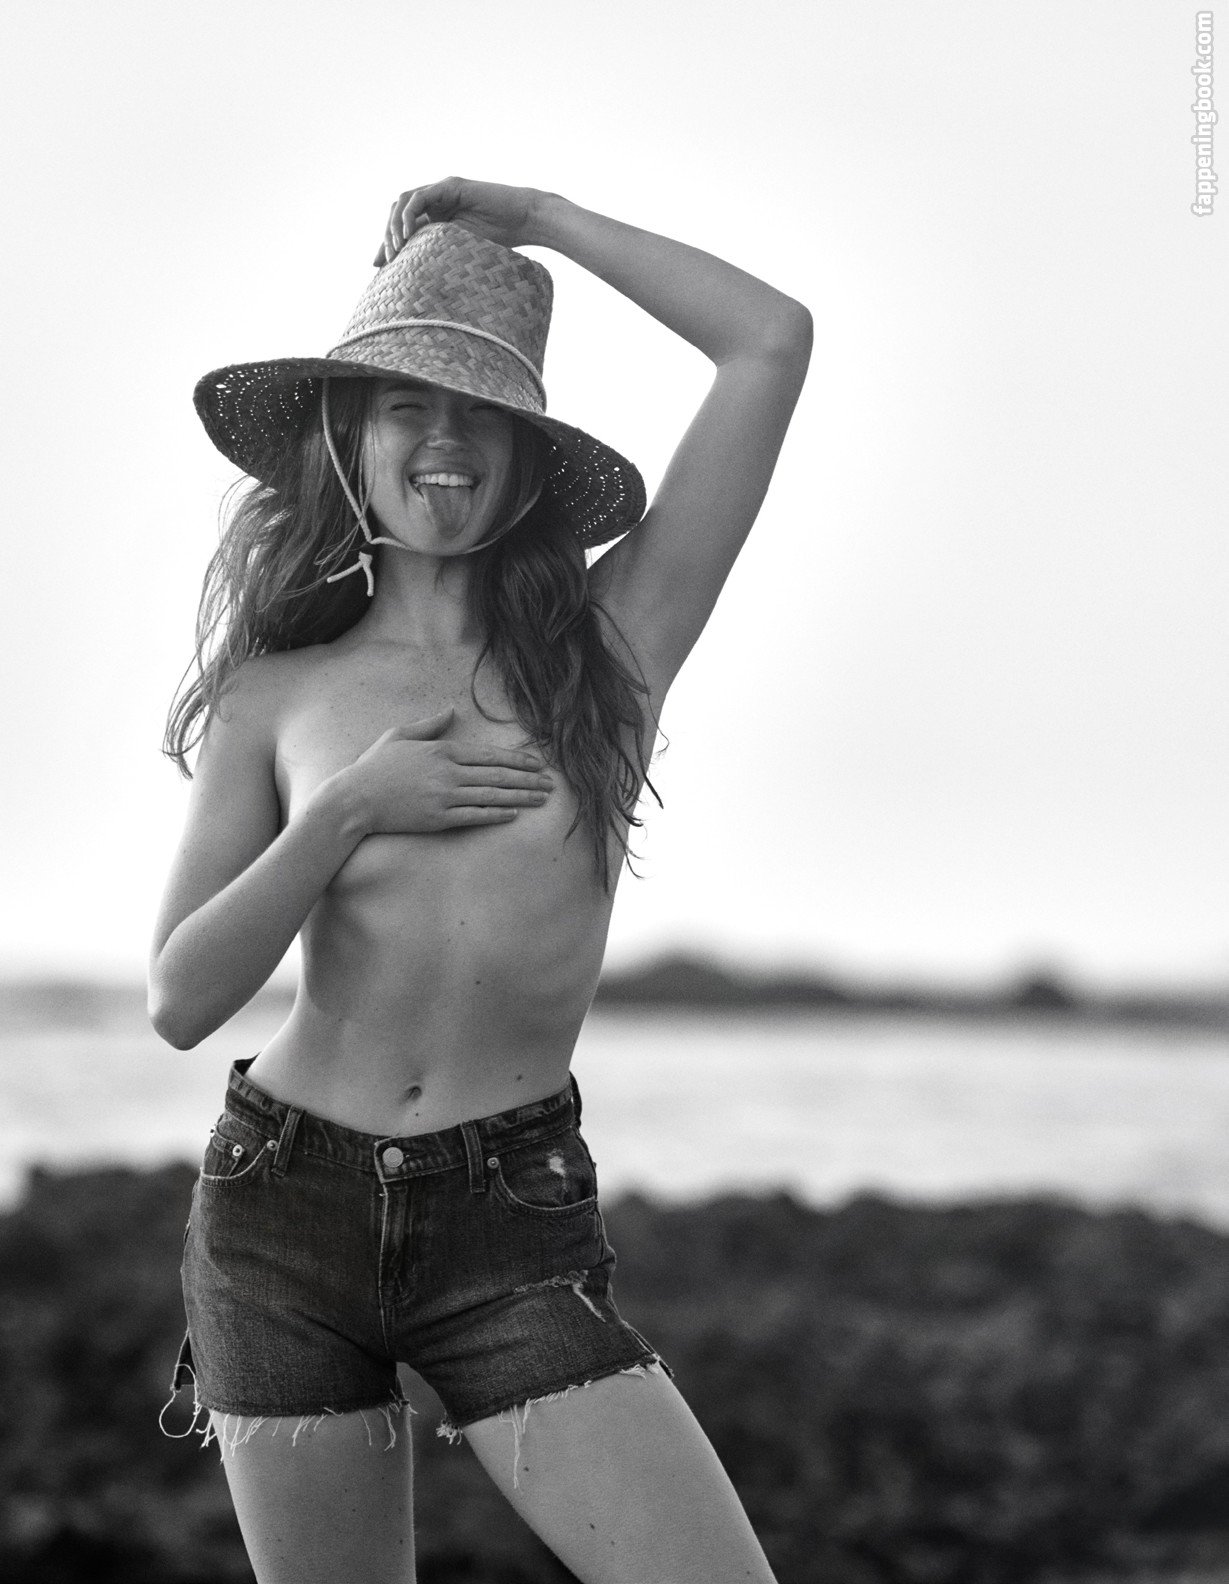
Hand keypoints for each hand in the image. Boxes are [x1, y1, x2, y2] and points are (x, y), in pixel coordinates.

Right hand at [341, 708, 553, 833]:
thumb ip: (430, 725)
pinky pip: (474, 817)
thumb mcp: (400, 735)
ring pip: (491, 796)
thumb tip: (451, 709)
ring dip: (520, 797)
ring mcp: (444, 797)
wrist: (355, 799)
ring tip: (541, 800)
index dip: (517, 759)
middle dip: (527, 780)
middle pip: (497, 776)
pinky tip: (513, 813)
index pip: (489, 755)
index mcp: (442, 751)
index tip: (538, 764)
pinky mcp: (438, 819)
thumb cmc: (375, 766)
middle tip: (551, 784)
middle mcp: (448, 773)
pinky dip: (495, 815)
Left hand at [373, 177, 542, 266]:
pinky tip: (406, 235)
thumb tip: (412, 273)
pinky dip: (408, 215)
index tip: (379, 266)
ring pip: (403, 201)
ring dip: (393, 225)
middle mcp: (435, 200)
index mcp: (436, 216)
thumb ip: (435, 255)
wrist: (525, 221)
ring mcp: (442, 190)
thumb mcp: (459, 252)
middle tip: (387, 260)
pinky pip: (419, 198)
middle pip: (397, 211)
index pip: (402, 225)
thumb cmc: (501, 241)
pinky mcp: (450, 186)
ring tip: (395, 248)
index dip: (387, 243)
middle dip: (386, 235)